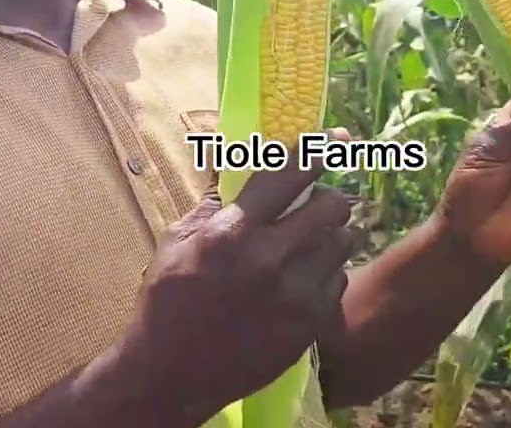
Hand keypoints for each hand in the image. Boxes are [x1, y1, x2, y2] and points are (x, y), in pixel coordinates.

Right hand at [124, 132, 355, 423]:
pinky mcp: (309, 325)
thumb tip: (240, 168)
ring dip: (333, 234)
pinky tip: (305, 278)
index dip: (316, 151)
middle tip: (323, 200)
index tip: (336, 138)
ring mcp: (295, 295)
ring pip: (342, 243)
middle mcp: (269, 260)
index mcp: (232, 232)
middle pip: (331, 207)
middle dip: (330, 197)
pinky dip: (328, 273)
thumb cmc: (168, 300)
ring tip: (314, 240)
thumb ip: (214, 204)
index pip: (288, 176)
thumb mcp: (177, 241)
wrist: (173, 373)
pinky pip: (338, 281)